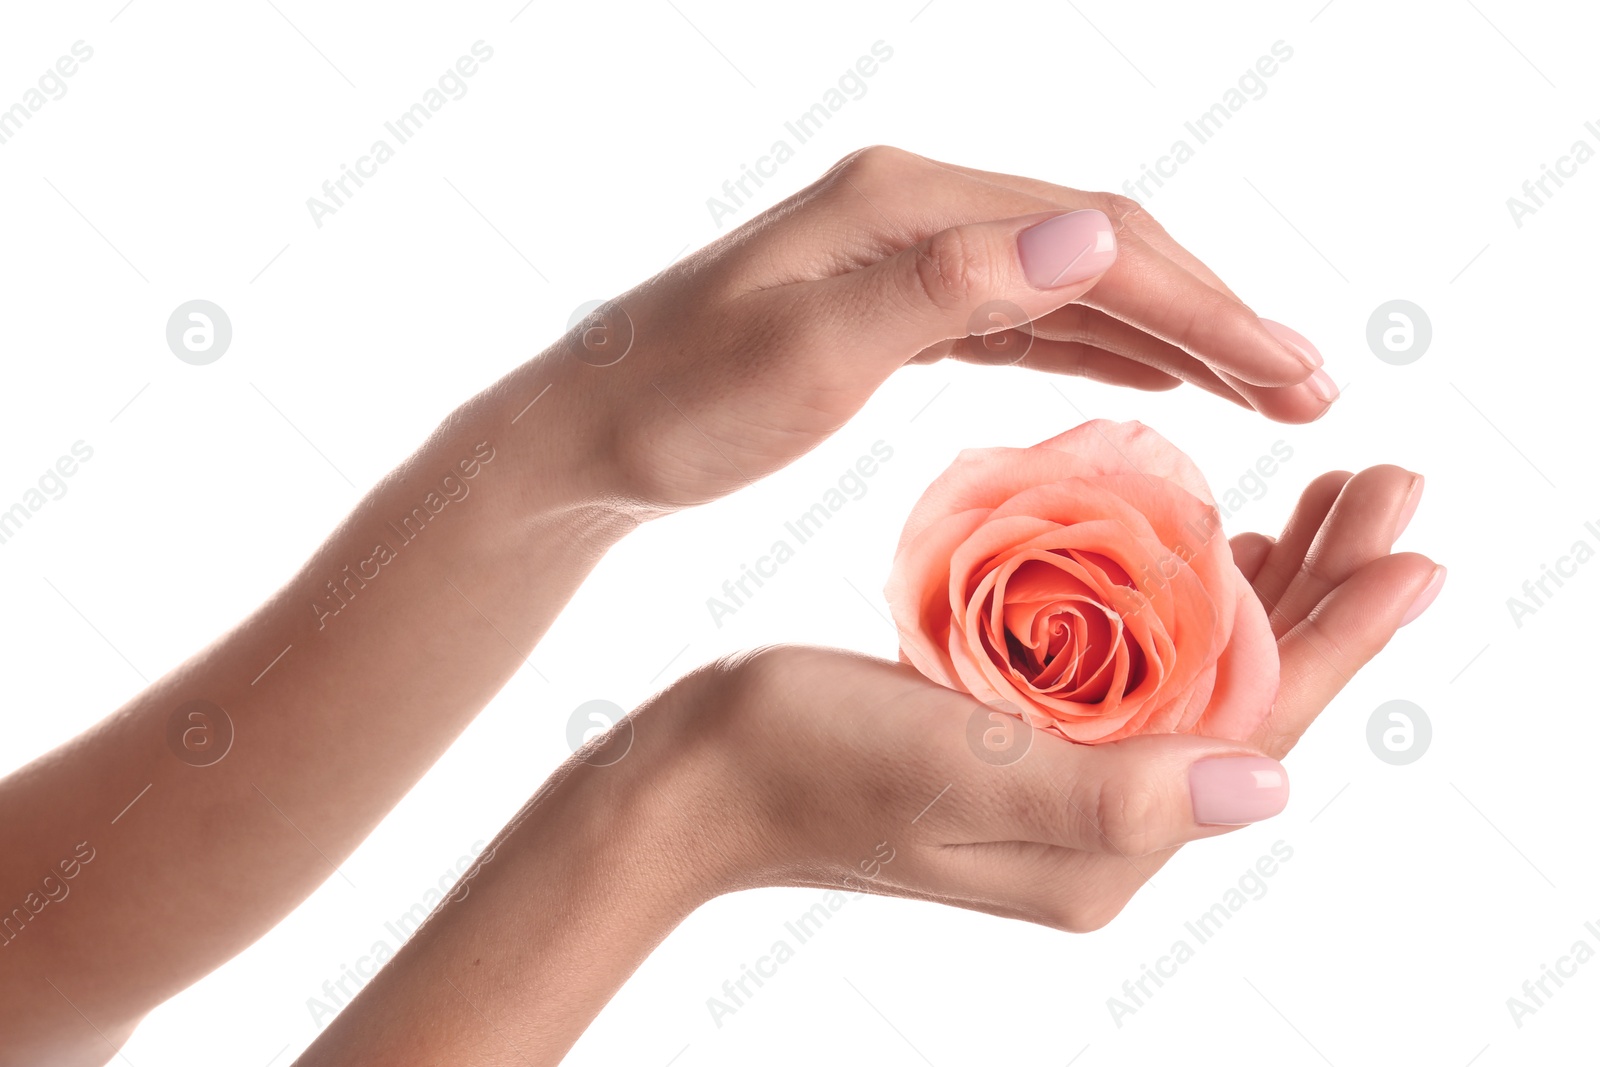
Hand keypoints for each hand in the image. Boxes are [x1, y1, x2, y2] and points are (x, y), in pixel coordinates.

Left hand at [543, 145, 1337, 513]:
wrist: (588, 433)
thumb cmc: (679, 407)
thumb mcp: (805, 355)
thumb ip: (944, 291)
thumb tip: (1090, 236)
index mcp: (908, 205)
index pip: (1097, 240)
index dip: (1209, 306)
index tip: (1295, 376)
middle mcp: (919, 210)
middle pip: (1102, 249)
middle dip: (1214, 315)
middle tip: (1311, 391)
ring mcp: (909, 253)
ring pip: (1071, 283)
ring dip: (1171, 330)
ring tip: (1263, 390)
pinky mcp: (895, 304)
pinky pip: (1022, 316)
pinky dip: (1098, 341)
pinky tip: (1149, 370)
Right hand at [662, 464, 1436, 929]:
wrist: (694, 782)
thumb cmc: (804, 762)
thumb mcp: (955, 772)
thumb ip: (1112, 796)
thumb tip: (1270, 785)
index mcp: (1108, 844)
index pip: (1262, 727)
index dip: (1345, 632)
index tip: (1416, 541)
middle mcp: (1108, 827)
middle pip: (1254, 696)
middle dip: (1327, 589)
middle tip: (1385, 482)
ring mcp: (1069, 787)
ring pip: (1206, 675)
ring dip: (1272, 584)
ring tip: (1324, 494)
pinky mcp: (1029, 746)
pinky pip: (1141, 671)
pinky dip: (1186, 599)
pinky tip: (1207, 542)